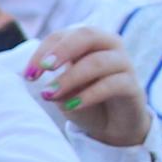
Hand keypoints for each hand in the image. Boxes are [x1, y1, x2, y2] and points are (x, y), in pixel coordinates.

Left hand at [21, 25, 150, 148]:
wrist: (113, 126)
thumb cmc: (85, 101)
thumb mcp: (64, 91)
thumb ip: (53, 81)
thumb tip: (37, 81)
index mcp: (87, 41)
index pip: (62, 36)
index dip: (43, 51)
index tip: (28, 75)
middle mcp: (108, 46)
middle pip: (86, 35)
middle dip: (62, 50)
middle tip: (45, 68)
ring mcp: (123, 64)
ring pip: (98, 62)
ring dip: (70, 77)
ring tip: (50, 94)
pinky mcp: (133, 86)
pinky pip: (113, 84)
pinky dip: (89, 95)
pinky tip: (71, 106)